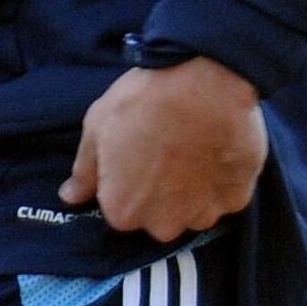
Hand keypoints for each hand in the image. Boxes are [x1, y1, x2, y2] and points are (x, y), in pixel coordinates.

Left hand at [59, 57, 266, 242]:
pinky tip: (218, 146)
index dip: (130, 179)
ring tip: (196, 146)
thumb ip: (84, 171)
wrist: (204, 80)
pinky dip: (224, 178)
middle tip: (169, 148)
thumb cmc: (144, 99)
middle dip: (163, 192)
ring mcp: (202, 214)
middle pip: (160, 216)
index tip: (140, 153)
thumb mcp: (98, 126)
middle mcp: (162, 224)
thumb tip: (70, 196)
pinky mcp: (236, 199)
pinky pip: (227, 196)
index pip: (123, 208)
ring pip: (195, 210)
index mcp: (123, 211)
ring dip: (195, 188)